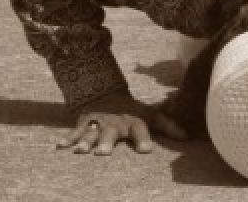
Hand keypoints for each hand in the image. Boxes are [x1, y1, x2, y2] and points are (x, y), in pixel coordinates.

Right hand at [57, 91, 186, 156]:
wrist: (107, 94)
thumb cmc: (132, 111)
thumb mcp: (151, 114)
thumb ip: (168, 125)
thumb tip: (188, 136)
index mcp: (133, 121)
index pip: (140, 129)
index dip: (144, 138)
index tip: (146, 150)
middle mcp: (115, 123)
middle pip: (111, 133)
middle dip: (107, 142)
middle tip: (104, 153)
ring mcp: (98, 123)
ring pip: (91, 133)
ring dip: (85, 142)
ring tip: (81, 151)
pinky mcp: (84, 123)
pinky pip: (74, 132)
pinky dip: (67, 139)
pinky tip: (60, 147)